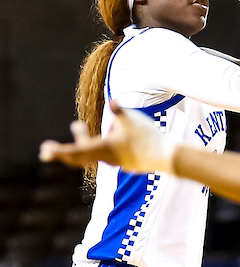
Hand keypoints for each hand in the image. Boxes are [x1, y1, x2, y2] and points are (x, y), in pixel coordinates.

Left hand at [40, 104, 173, 175]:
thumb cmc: (147, 137)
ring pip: (95, 153)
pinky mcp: (128, 164)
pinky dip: (102, 147)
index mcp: (104, 148)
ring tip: (80, 126)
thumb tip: (112, 101)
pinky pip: (109, 156)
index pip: (75, 151)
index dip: (58, 151)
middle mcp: (108, 159)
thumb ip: (119, 111)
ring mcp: (118, 163)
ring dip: (85, 141)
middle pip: (80, 155)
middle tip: (55, 142)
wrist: (168, 156)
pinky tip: (113, 138)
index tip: (44, 151)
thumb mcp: (131, 119)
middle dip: (68, 146)